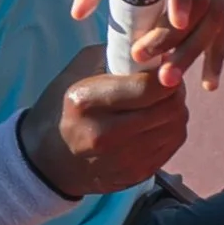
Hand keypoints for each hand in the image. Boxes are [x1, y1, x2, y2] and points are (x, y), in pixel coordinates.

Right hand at [16, 45, 188, 197]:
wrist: (47, 161)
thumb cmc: (63, 108)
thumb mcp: (76, 72)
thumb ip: (115, 55)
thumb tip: (154, 49)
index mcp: (87, 102)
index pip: (148, 87)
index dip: (165, 74)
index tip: (163, 68)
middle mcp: (105, 135)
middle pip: (168, 108)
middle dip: (175, 91)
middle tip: (168, 84)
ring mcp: (122, 160)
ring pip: (176, 128)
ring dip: (176, 111)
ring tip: (162, 102)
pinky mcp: (136, 175)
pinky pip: (172, 146)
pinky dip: (170, 130)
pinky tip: (156, 123)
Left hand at [70, 0, 223, 89]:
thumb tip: (80, 13)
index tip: (174, 23)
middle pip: (203, 0)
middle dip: (179, 39)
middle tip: (152, 69)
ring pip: (215, 15)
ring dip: (196, 52)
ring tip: (171, 82)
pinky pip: (222, 20)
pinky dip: (216, 52)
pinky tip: (208, 81)